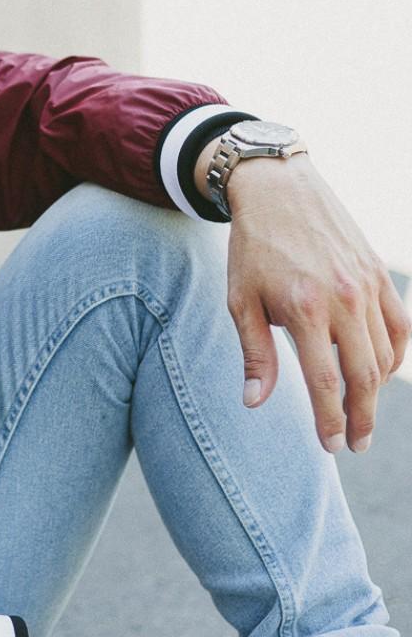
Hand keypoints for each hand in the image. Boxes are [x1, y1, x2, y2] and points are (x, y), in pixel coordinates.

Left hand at [215, 151, 409, 452]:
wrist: (279, 190)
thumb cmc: (252, 249)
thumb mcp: (240, 300)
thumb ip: (254, 353)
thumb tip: (255, 403)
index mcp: (305, 309)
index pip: (324, 381)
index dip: (330, 419)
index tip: (331, 446)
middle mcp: (343, 299)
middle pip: (363, 375)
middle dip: (360, 417)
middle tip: (354, 444)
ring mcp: (367, 285)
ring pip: (385, 354)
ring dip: (376, 391)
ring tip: (361, 415)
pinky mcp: (379, 274)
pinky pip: (401, 325)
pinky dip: (395, 355)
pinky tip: (379, 374)